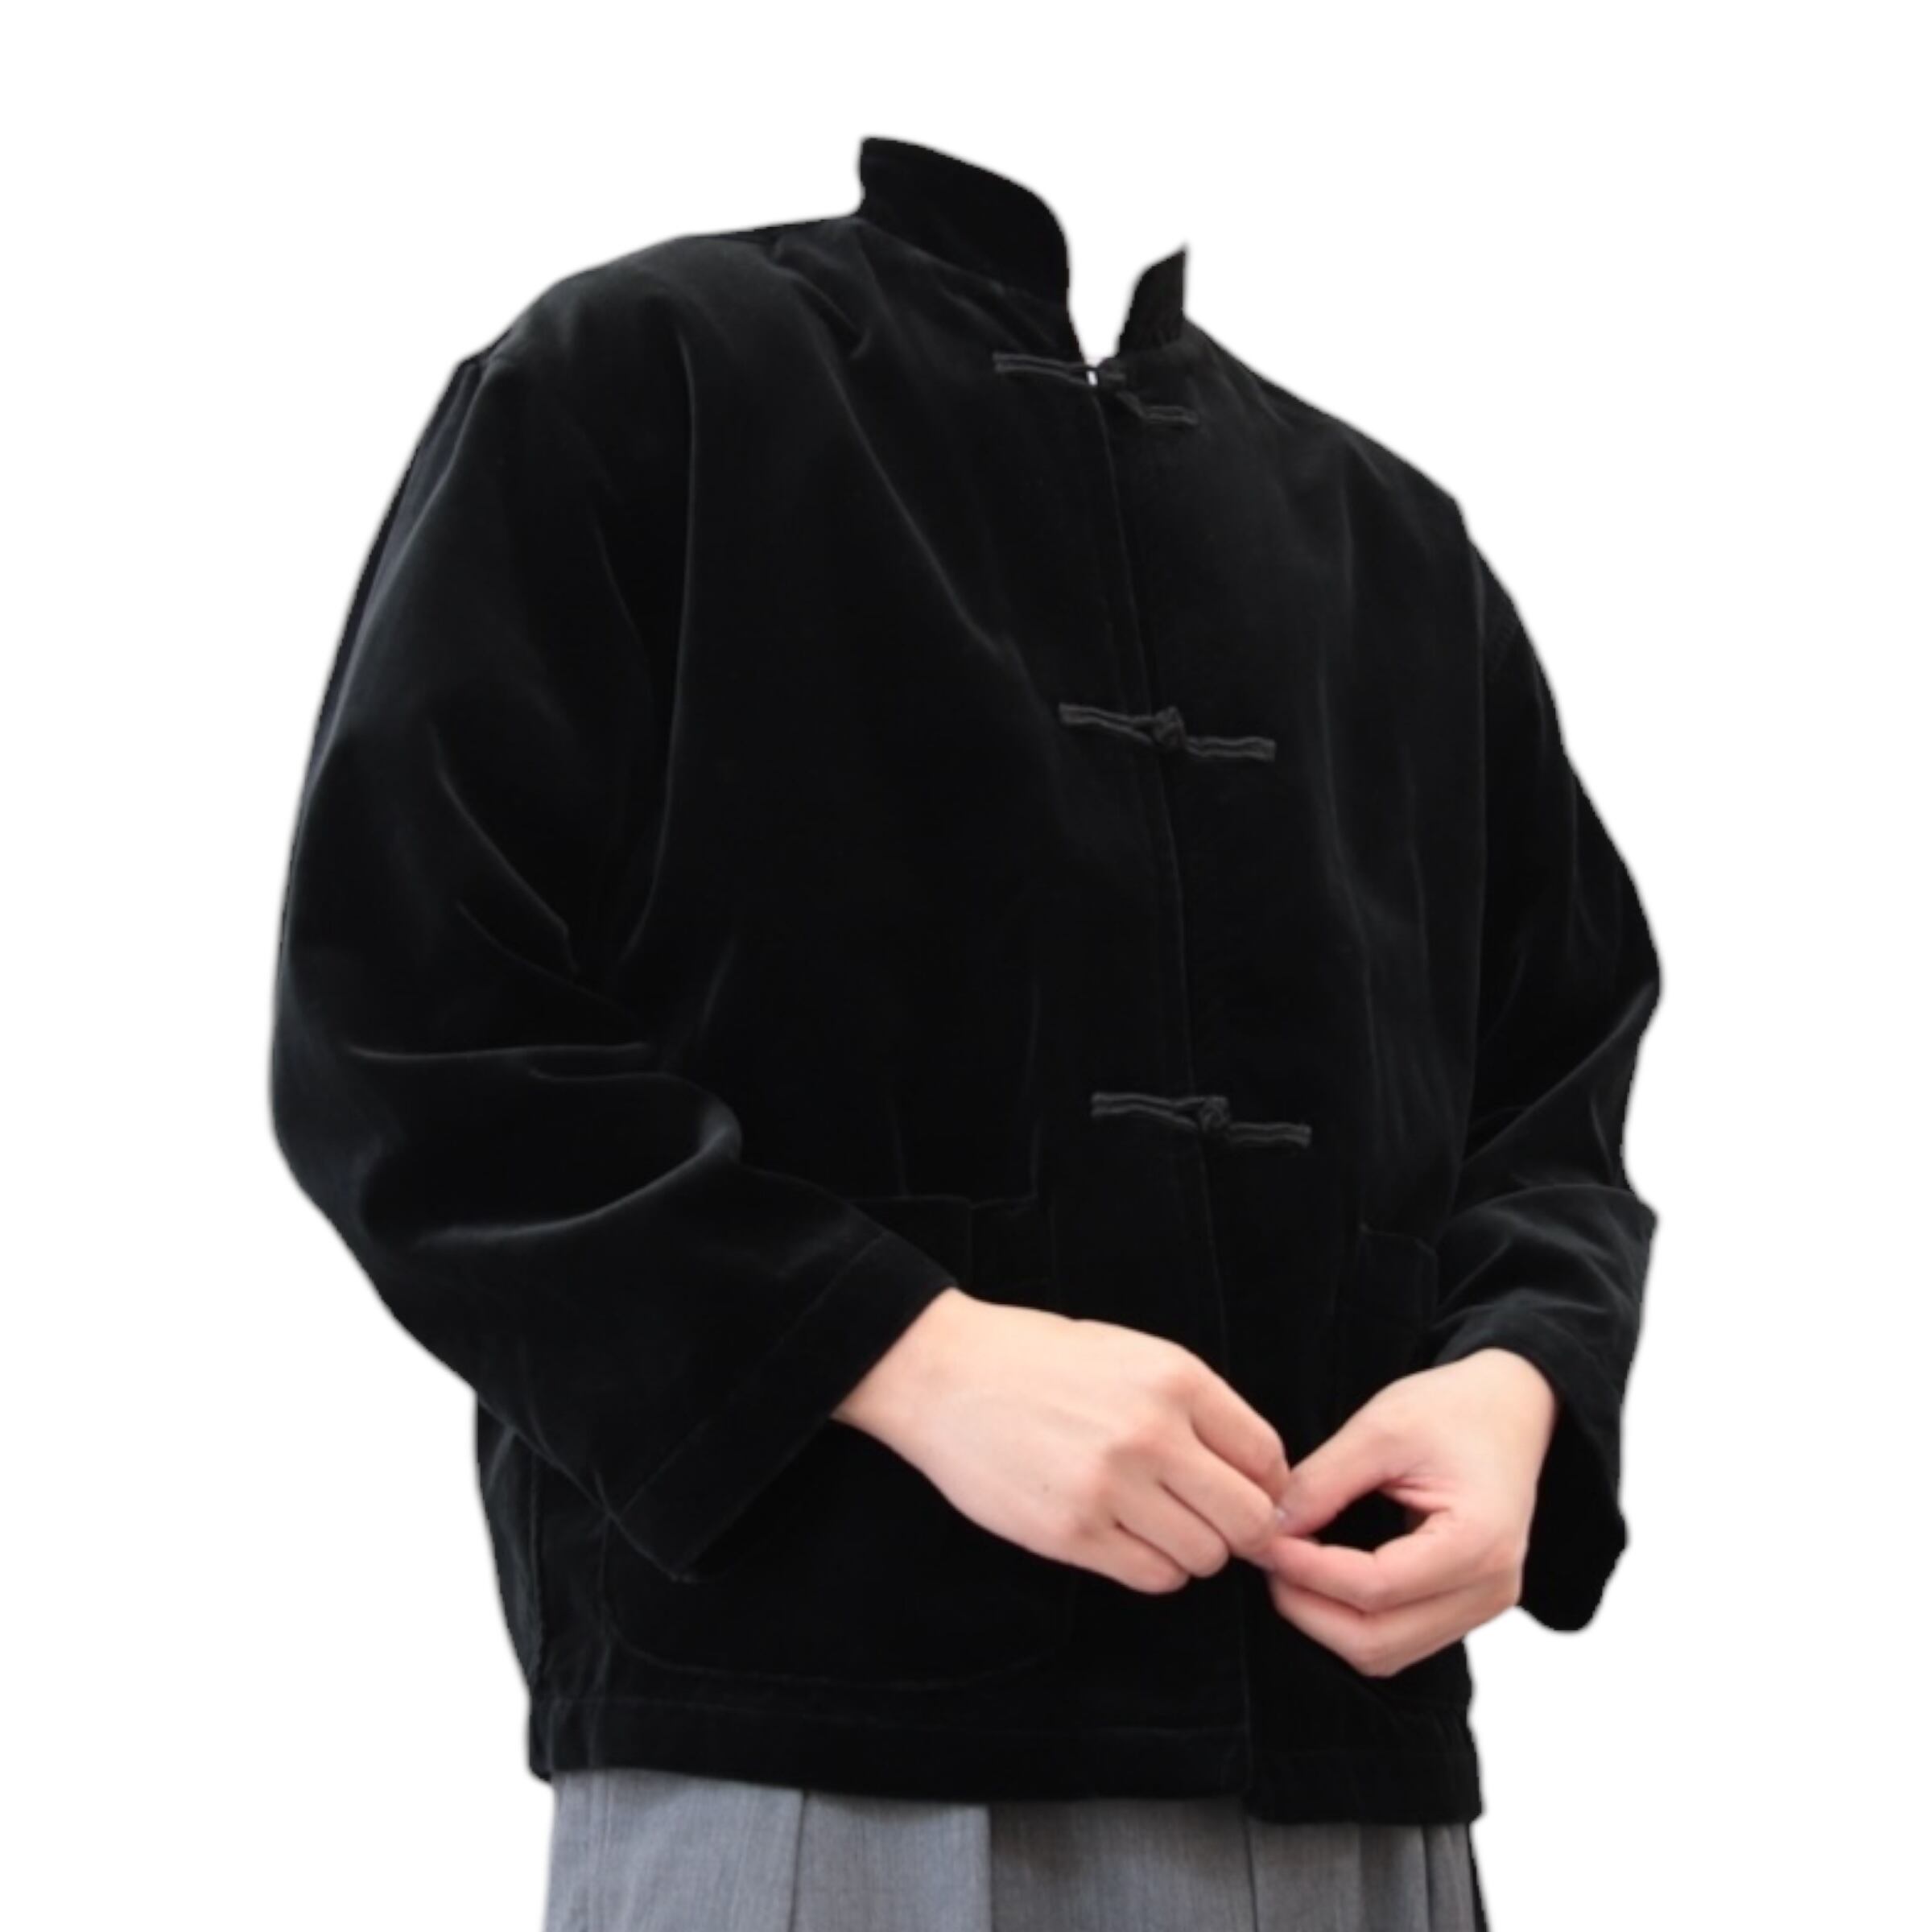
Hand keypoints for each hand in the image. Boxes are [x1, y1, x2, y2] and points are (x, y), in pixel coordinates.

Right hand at [836, 1289, 1293, 1594]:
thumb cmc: (1040, 1361)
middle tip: (1210, 1519)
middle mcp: (1151, 1433)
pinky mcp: (1072, 1534)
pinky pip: (1154, 1577)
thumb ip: (1197, 1407)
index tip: (1242, 1488)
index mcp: (1173, 1378)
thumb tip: (1261, 1476)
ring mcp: (1110, 1487)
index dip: (1265, 1482)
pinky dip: (1153, 1567)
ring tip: (1156, 1521)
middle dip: (1239, 1527)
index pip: (1267, 1456)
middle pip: (1248, 1518)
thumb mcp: (1130, 1353)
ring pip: (1205, 1556)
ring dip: (1192, 1548)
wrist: (945, 1375)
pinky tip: (1126, 1536)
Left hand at [1258, 1348, 1559, 1675]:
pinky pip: (1397, 1640)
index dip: (1308, 1570)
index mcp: (1478, 1542)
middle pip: (1378, 1642)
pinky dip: (1349, 1619)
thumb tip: (1270, 1527)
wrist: (1511, 1409)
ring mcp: (1482, 1607)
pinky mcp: (1464, 1608)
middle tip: (1267, 1557)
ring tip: (1288, 1565)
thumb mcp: (1382, 1427)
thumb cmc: (1454, 1410)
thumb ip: (1324, 1481)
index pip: (1375, 1588)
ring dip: (1324, 1620)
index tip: (1264, 1538)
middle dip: (1308, 1608)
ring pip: (1385, 1652)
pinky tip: (1320, 1576)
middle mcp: (1489, 1590)